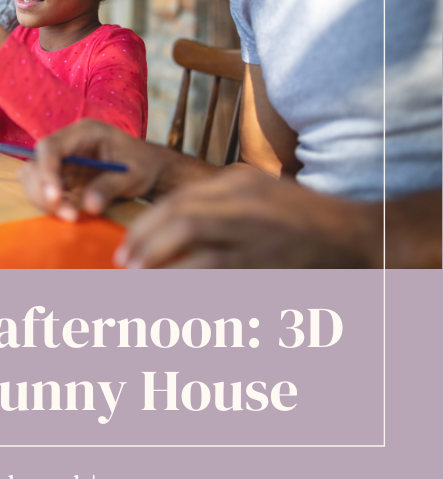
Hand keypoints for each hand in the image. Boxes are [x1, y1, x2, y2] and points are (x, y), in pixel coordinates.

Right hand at [18, 119, 214, 221]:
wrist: (150, 171)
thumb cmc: (144, 165)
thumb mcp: (133, 175)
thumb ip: (110, 187)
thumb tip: (89, 205)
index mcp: (84, 132)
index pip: (50, 147)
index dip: (46, 172)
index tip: (55, 198)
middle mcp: (68, 144)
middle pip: (36, 163)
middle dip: (43, 191)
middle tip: (67, 214)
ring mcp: (63, 162)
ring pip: (34, 179)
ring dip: (45, 200)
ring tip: (71, 216)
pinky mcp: (63, 178)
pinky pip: (45, 191)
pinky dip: (52, 205)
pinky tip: (71, 214)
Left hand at [116, 167, 378, 268]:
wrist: (354, 236)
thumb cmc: (300, 217)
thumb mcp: (258, 192)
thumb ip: (215, 202)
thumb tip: (167, 225)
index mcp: (239, 182)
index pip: (179, 200)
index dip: (146, 225)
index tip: (127, 246)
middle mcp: (245, 202)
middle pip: (180, 217)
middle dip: (144, 241)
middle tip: (123, 263)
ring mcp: (257, 230)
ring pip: (193, 242)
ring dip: (158, 260)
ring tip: (138, 277)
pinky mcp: (266, 262)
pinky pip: (215, 272)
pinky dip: (187, 283)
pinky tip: (170, 295)